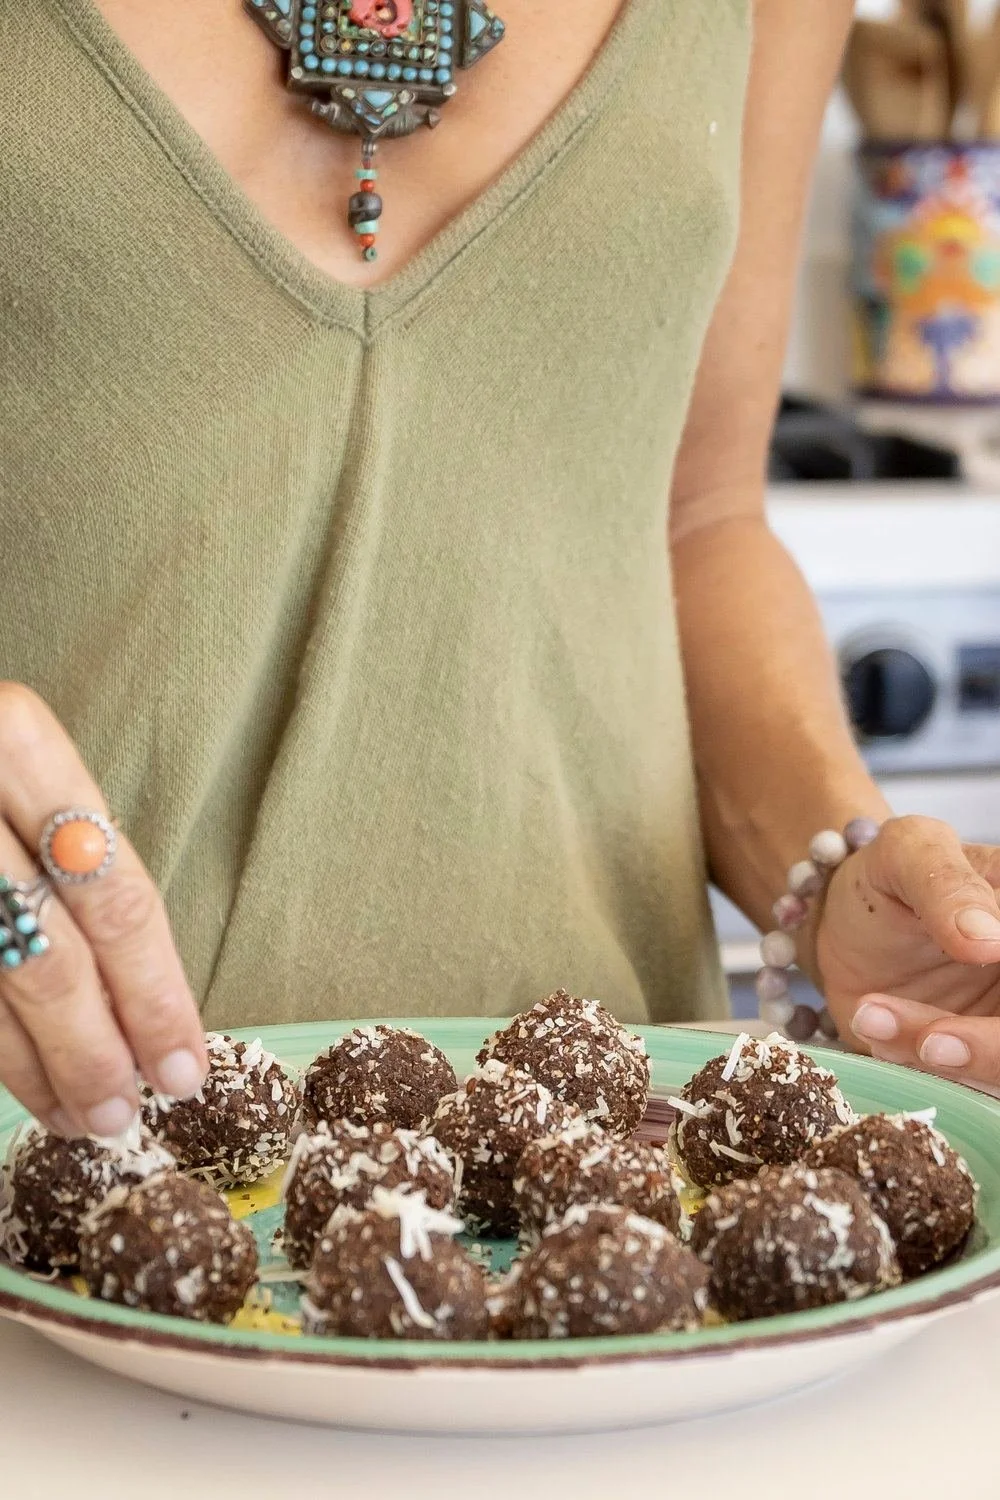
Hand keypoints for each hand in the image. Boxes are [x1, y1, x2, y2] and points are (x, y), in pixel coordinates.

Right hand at [0, 684, 206, 1136]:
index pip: (116, 895)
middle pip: (50, 955)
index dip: (157, 994)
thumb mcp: (24, 775)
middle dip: (95, 1051)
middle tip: (127, 1118)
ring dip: (38, 1068)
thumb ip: (77, 865)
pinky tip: (24, 1084)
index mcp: (15, 741)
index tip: (186, 1068)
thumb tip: (146, 1006)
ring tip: (82, 1117)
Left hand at [816, 816, 999, 1089]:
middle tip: (929, 1043)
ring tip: (871, 1017)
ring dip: (943, 1058)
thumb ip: (948, 883)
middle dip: (990, 1049)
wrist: (841, 920)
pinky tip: (877, 1031)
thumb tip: (989, 937)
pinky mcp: (975, 1062)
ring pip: (999, 1072)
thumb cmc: (886, 875)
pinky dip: (919, 1067)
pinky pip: (964, 1086)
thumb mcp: (908, 852)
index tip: (979, 967)